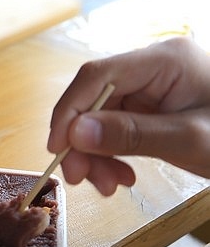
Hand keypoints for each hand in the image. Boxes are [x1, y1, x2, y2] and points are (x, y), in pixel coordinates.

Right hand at [48, 37, 209, 194]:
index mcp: (164, 61)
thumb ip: (130, 136)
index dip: (69, 112)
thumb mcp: (188, 141)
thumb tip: (74, 135)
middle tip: (81, 179)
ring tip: (109, 186)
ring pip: (99, 119)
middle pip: (94, 100)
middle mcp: (151, 69)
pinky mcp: (150, 109)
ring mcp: (150, 89)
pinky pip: (114, 130)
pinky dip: (110, 156)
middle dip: (82, 142)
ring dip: (95, 155)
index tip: (58, 151)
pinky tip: (120, 177)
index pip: (96, 77)